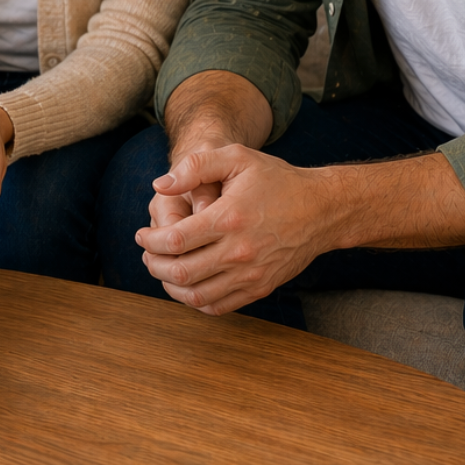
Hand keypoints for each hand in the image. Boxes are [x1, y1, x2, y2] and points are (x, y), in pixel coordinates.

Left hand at [134, 144, 339, 314]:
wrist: (321, 209)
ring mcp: (251, 275)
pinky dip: (195, 301)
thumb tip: (161, 184)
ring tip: (163, 270)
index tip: (142, 235)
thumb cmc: (277, 180)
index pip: (174, 240)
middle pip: (181, 272)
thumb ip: (196, 166)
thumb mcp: (237, 158)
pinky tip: (187, 285)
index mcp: (229, 218)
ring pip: (197, 296)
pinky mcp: (260, 288)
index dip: (150, 240)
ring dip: (170, 286)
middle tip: (147, 253)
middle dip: (154, 265)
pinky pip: (219, 306)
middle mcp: (239, 252)